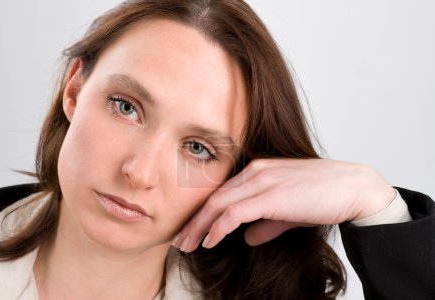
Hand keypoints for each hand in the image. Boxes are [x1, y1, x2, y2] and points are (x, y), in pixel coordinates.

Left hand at [171, 158, 395, 251]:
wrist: (353, 188)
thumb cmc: (323, 197)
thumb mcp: (288, 211)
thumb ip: (266, 223)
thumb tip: (249, 238)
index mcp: (258, 170)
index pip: (221, 192)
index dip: (202, 212)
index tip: (191, 230)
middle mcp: (255, 171)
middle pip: (213, 197)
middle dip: (193, 220)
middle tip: (178, 240)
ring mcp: (262, 181)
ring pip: (218, 204)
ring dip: (199, 226)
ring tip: (186, 244)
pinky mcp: (270, 195)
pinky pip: (233, 213)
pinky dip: (217, 228)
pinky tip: (209, 241)